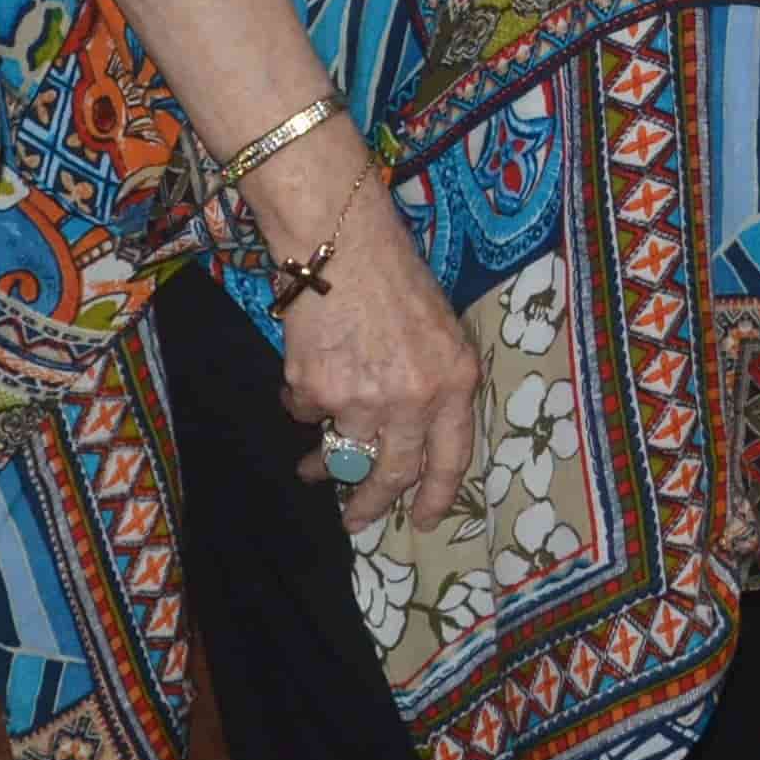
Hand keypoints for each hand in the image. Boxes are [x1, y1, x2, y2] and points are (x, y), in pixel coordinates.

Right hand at [260, 154, 482, 529]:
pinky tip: (305, 379)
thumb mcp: (439, 331)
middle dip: (371, 503)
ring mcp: (362, 399)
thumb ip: (432, 386)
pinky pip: (308, 414)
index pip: (452, 459)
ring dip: (324, 464)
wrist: (340, 239)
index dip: (436, 495)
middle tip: (356, 520)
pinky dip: (305, 407)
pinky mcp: (315, 390)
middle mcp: (413, 400)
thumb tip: (408, 437)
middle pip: (392, 473)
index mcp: (455, 382)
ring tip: (310, 468)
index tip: (421, 520)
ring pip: (342, 450)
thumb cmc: (395, 274)